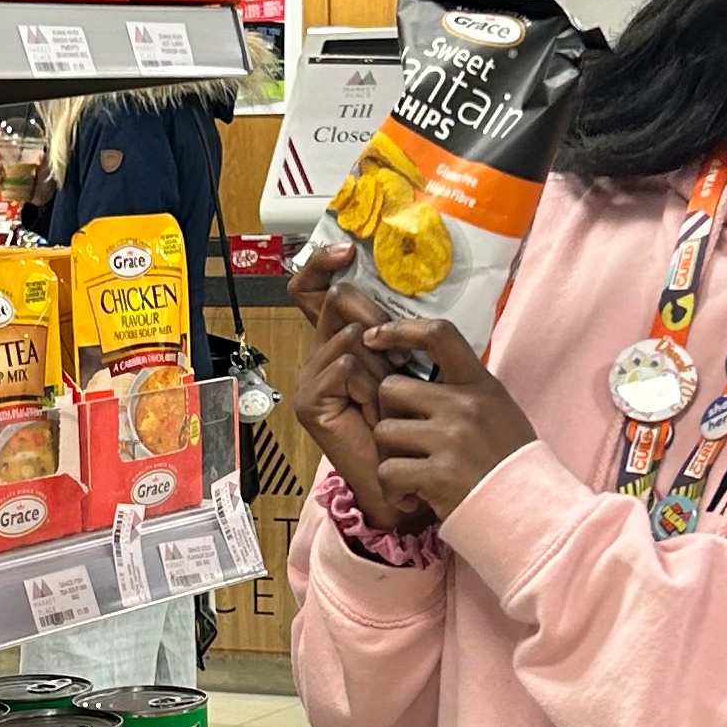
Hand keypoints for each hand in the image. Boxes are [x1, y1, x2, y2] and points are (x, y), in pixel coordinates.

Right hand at [290, 243, 428, 529]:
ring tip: (392, 388)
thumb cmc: (416, 420)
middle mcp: (321, 354)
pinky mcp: (310, 404)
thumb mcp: (408, 362)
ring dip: (378, 360)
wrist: (407, 476)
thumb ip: (395, 329)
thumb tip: (399, 290)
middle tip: (396, 347)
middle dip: (371, 315)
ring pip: (345, 337)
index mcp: (340, 339)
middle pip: (332, 303)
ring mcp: (312, 379)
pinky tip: (374, 400)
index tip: (344, 251)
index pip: (313, 289)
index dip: (321, 265)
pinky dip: (364, 381)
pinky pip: (340, 368)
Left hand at [369, 317, 535, 518]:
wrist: (532, 512)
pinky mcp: (439, 475)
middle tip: (403, 443)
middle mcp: (465, 405)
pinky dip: (392, 490)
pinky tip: (411, 498)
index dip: (399, 329)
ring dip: (389, 457)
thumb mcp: (498, 412)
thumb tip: (425, 365)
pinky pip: (388, 472)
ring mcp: (451, 439)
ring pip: (383, 432)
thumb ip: (464, 390)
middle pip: (391, 389)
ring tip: (410, 476)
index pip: (438, 335)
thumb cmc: (510, 464)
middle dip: (387, 416)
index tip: (374, 336)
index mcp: (480, 385)